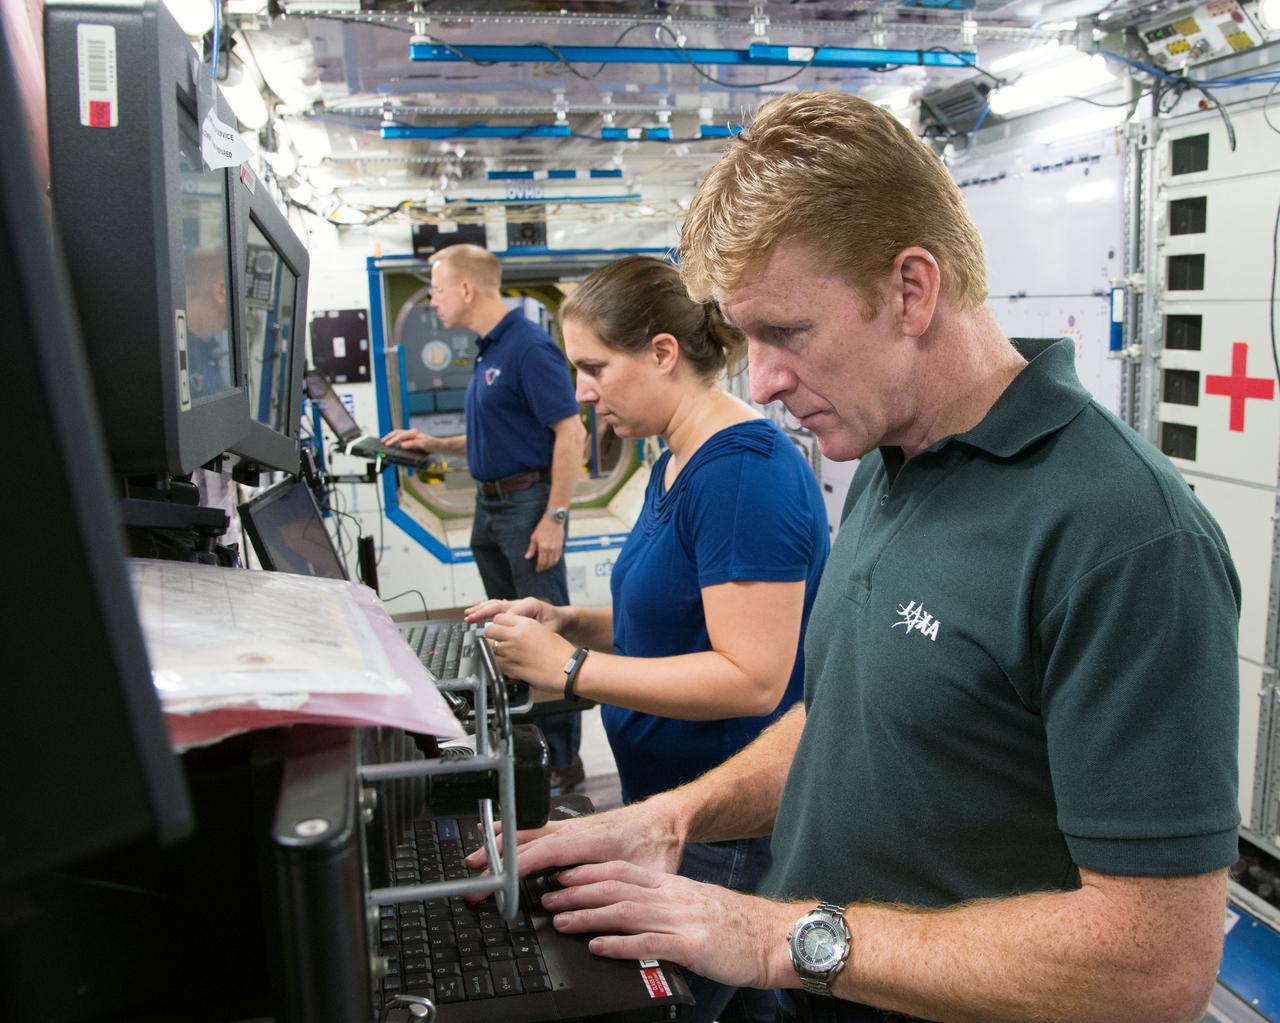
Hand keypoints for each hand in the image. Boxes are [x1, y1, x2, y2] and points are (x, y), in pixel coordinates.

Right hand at [381, 428, 435, 452]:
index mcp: (414, 434)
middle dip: (389, 437)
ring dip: (391, 437)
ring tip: (385, 441)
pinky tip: (393, 443)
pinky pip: (401, 438)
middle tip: (382, 442)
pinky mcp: (412, 440)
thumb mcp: (424, 445)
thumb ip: (413, 444)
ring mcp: (412, 436)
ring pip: (398, 434)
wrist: (440, 446)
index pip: (401, 436)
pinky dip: (395, 439)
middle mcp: (412, 433)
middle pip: (397, 432)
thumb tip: (402, 445)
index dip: (393, 440)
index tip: (387, 445)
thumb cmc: (433, 445)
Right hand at [463, 797, 687, 881]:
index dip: (515, 867)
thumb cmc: (657, 846)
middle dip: (496, 859)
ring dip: (498, 844)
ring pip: (527, 832)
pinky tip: (496, 835)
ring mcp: (570, 826)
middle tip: (471, 878)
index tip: (495, 882)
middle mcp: (574, 830)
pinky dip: (512, 832)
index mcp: (589, 841)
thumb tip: (611, 918)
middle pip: (526, 841)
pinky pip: (534, 827)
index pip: (543, 852)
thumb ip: (627, 894)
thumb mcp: (647, 877)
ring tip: (473, 858)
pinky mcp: (570, 827)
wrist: (665, 819)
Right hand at [464, 597, 560, 629]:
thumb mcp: (551, 630)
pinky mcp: (513, 608)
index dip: (501, 621)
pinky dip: (484, 608)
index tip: (492, 630)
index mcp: (531, 605)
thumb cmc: (557, 624)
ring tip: (468, 614)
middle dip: (483, 612)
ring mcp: (516, 605)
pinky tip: (474, 609)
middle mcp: (521, 603)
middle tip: (471, 618)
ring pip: (495, 604)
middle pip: (499, 605)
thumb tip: (529, 646)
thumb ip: (539, 636)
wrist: (561, 618)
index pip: (512, 612)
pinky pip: (496, 606)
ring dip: (481, 609)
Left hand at [483, 613, 573, 689]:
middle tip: (498, 643)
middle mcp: (516, 635)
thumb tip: (510, 632)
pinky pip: (495, 664)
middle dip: (491, 638)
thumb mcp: (543, 631)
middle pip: (489, 632)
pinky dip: (498, 666)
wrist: (569, 669)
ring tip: (504, 657)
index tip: (500, 631)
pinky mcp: (510, 667)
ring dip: (494, 653)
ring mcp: (511, 651)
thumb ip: (524, 629)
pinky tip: (508, 666)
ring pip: (489, 649)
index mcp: (525, 623)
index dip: (497, 625)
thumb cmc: (561, 653)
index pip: (498, 618)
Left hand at [525, 515, 564, 572]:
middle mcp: (551, 549)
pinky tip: (552, 561)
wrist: (553, 520)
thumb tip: (527, 557)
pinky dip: (555, 560)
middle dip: (544, 568)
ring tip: (546, 566)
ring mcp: (557, 548)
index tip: (537, 570)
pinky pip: (559, 556)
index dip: (539, 567)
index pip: (541, 562)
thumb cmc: (542, 527)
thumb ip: (531, 549)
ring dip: (550, 565)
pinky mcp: (561, 546)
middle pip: (548, 563)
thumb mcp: (534, 537)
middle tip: (541, 569)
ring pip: (554, 561)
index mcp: (543, 547)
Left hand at [542, 862, 797, 990]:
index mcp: (673, 887)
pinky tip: (596, 947)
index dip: (589, 872)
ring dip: (588, 915)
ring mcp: (681, 920)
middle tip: (548, 895)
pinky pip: (647, 944)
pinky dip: (618, 945)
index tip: (563, 874)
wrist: (775, 937)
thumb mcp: (697, 907)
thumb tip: (635, 912)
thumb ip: (667, 906)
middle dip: (578, 890)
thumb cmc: (738, 928)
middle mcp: (673, 898)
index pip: (623, 871)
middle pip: (616, 888)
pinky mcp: (690, 946)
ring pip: (625, 912)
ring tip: (560, 919)